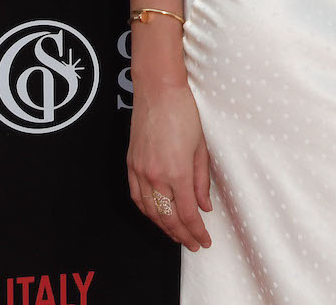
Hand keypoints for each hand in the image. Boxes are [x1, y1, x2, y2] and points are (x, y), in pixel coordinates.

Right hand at [126, 81, 214, 249]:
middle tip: (193, 244)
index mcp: (177, 172)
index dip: (196, 231)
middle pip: (168, 218)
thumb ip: (202, 181)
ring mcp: (140, 171)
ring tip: (177, 234)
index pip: (187, 213)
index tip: (204, 241)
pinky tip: (156, 216)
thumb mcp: (201, 147)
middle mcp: (156, 176)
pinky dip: (147, 212)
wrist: (158, 91)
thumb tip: (204, 207)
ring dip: (164, 227)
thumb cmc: (185, 114)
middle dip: (182, 235)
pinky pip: (137, 197)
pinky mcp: (131, 165)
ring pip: (150, 211)